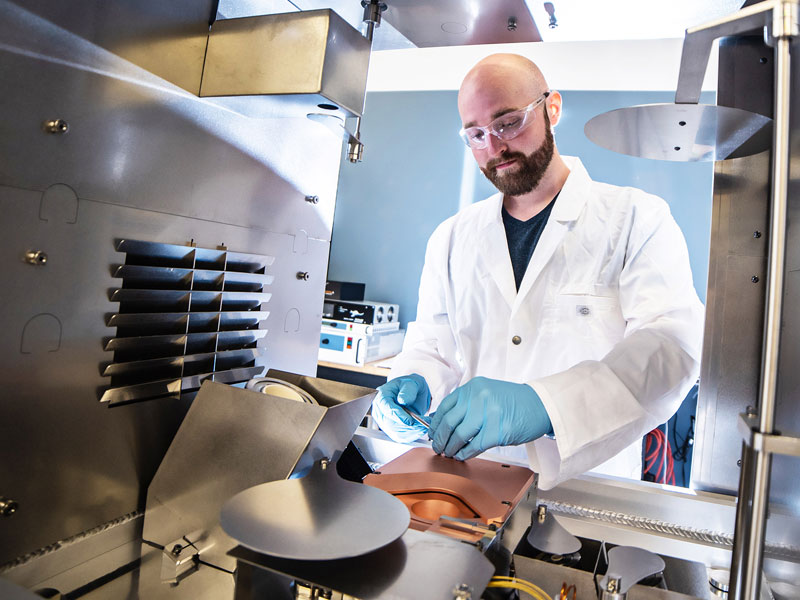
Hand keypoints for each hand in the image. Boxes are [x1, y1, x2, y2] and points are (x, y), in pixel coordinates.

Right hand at [371, 374, 430, 442]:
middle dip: (409, 427)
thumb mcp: (412, 382)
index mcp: (382, 395)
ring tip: (425, 425)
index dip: (397, 415)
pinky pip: (400, 437)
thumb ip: (408, 390)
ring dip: (412, 432)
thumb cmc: (410, 386)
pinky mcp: (391, 430)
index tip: (410, 420)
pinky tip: (421, 429)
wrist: (412, 394)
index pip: (386, 407)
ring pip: (396, 433)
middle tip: (424, 424)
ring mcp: (384, 421)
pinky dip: (412, 435)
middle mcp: (380, 410)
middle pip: (390, 423)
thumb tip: (403, 400)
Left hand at [430, 376, 550, 459]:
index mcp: (473, 387)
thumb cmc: (513, 402)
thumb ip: (466, 404)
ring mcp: (488, 414)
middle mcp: (479, 398)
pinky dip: (465, 453)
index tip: (432, 433)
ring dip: (451, 448)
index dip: (435, 423)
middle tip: (437, 447)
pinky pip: (475, 446)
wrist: (539, 405)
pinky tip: (461, 456)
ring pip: (460, 435)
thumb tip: (441, 421)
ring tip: (448, 453)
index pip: (445, 406)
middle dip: (440, 438)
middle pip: (449, 422)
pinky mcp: (498, 431)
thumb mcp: (486, 393)